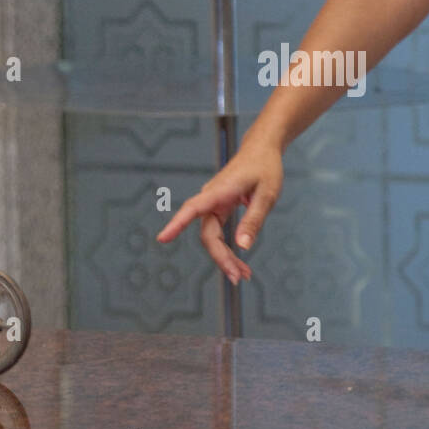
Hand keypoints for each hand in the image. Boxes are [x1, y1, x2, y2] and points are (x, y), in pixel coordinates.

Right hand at [155, 140, 283, 283]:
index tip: (162, 238)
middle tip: (238, 278)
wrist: (260, 150)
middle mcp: (210, 199)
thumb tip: (243, 247)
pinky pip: (219, 233)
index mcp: (219, 191)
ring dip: (226, 257)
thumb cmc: (265, 168)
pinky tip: (240, 263)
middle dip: (221, 258)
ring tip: (243, 275)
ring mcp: (213, 205)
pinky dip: (229, 249)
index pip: (192, 209)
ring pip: (213, 238)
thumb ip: (253, 220)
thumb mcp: (267, 194)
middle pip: (208, 235)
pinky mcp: (218, 209)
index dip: (177, 224)